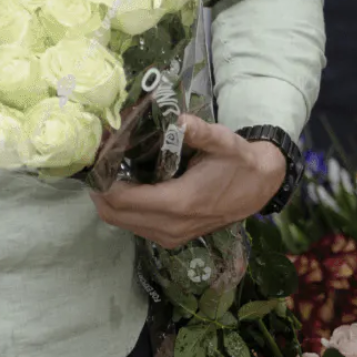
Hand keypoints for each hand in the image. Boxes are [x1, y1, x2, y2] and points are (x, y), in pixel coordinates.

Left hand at [90, 115, 288, 247]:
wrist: (260, 187)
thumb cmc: (238, 161)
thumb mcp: (222, 141)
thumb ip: (198, 131)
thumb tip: (176, 118)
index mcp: (179, 203)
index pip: (121, 199)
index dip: (101, 178)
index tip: (96, 155)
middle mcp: (171, 226)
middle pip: (113, 214)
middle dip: (98, 187)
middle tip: (96, 161)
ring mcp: (170, 236)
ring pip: (120, 222)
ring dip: (108, 199)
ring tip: (108, 170)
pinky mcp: (171, 239)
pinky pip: (133, 226)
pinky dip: (122, 208)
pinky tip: (126, 184)